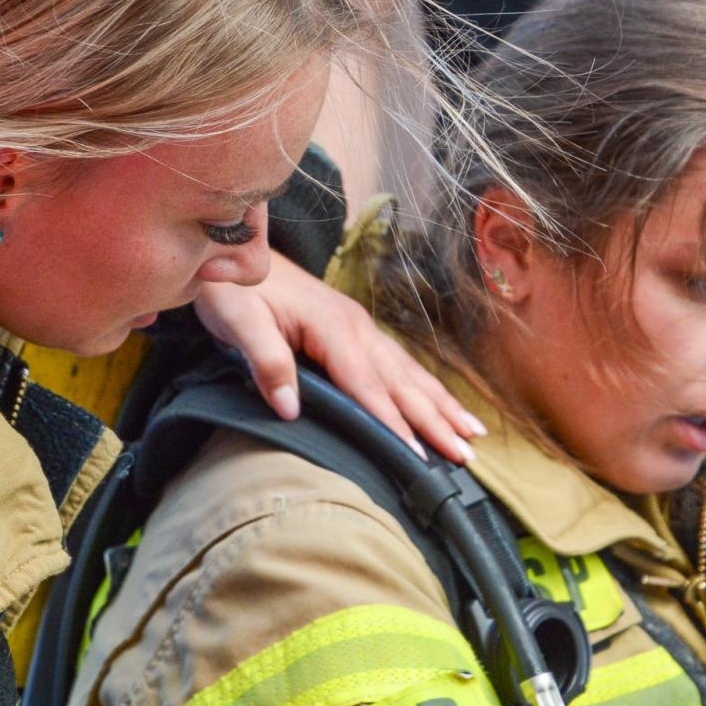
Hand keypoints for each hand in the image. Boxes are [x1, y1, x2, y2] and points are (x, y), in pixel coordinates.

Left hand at [193, 253, 484, 463]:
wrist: (233, 250)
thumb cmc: (233, 290)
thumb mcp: (238, 323)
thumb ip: (266, 362)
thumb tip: (291, 408)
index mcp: (332, 327)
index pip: (367, 385)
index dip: (392, 423)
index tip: (417, 456)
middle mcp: (357, 326)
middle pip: (402, 382)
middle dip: (436, 420)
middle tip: (466, 455)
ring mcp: (360, 326)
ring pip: (408, 372)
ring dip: (442, 405)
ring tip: (472, 434)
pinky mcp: (356, 329)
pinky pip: (398, 363)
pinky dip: (425, 387)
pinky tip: (440, 402)